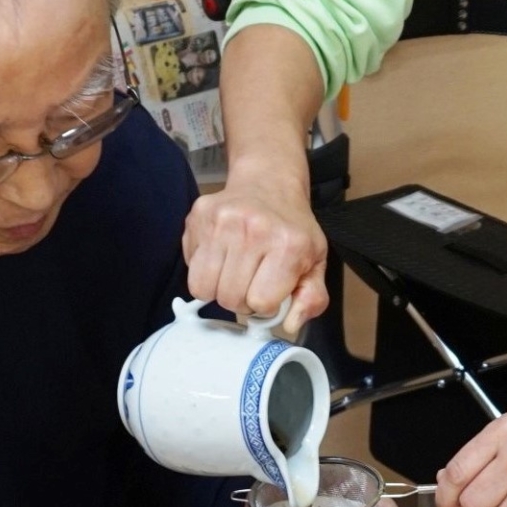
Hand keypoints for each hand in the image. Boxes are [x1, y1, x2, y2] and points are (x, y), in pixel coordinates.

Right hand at [184, 176, 328, 327]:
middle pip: (229, 298)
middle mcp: (253, 229)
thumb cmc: (291, 228)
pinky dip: (203, 270)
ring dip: (218, 288)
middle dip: (240, 300)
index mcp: (288, 244)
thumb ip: (312, 298)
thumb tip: (291, 325)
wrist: (269, 182)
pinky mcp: (198, 218)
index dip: (264, 305)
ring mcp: (221, 221)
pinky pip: (190, 267)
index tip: (269, 292)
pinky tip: (221, 256)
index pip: (260, 302)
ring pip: (203, 287)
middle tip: (250, 283)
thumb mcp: (316, 262)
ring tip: (234, 273)